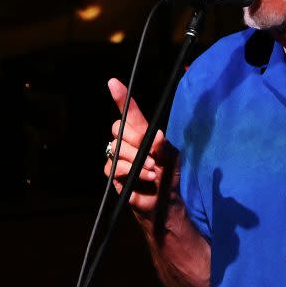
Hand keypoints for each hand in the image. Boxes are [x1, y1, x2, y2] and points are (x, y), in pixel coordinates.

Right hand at [105, 78, 165, 215]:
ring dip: (136, 159)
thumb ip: (164, 146)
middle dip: (135, 139)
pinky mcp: (113, 173)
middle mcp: (128, 142)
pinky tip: (144, 177)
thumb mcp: (171, 159)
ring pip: (116, 147)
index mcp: (142, 134)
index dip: (121, 98)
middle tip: (153, 156)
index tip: (113, 83)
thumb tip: (156, 135)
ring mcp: (118, 157)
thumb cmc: (169, 177)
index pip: (129, 113)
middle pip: (118, 127)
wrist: (164, 203)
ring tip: (152, 170)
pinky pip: (114, 165)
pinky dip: (130, 171)